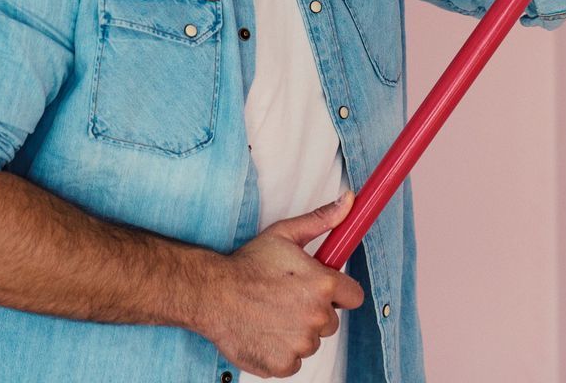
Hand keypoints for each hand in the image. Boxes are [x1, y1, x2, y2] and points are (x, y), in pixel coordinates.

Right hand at [195, 193, 365, 377]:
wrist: (211, 294)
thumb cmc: (248, 264)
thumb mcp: (285, 234)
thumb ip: (322, 220)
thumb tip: (349, 200)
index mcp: (324, 285)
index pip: (354, 297)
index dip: (339, 292)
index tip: (323, 290)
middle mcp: (317, 317)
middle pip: (330, 321)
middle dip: (314, 312)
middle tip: (287, 300)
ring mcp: (300, 344)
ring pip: (311, 341)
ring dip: (298, 333)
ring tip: (271, 315)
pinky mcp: (283, 364)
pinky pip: (294, 361)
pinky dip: (282, 352)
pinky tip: (265, 333)